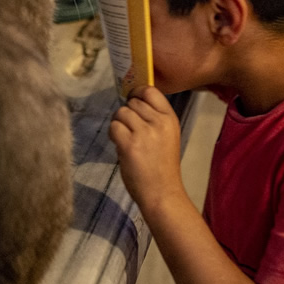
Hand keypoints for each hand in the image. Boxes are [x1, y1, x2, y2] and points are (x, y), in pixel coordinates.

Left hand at [108, 86, 184, 213]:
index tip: (133, 102)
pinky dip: (113, 134)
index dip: (137, 93)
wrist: (162, 192)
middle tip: (130, 130)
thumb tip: (131, 103)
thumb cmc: (163, 166)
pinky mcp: (129, 144)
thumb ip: (153, 119)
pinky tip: (120, 145)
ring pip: (121, 113)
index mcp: (170, 118)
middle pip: (132, 102)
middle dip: (127, 114)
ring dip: (119, 124)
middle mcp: (158, 122)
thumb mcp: (167, 136)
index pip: (150, 91)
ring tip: (125, 139)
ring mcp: (144, 132)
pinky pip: (114, 126)